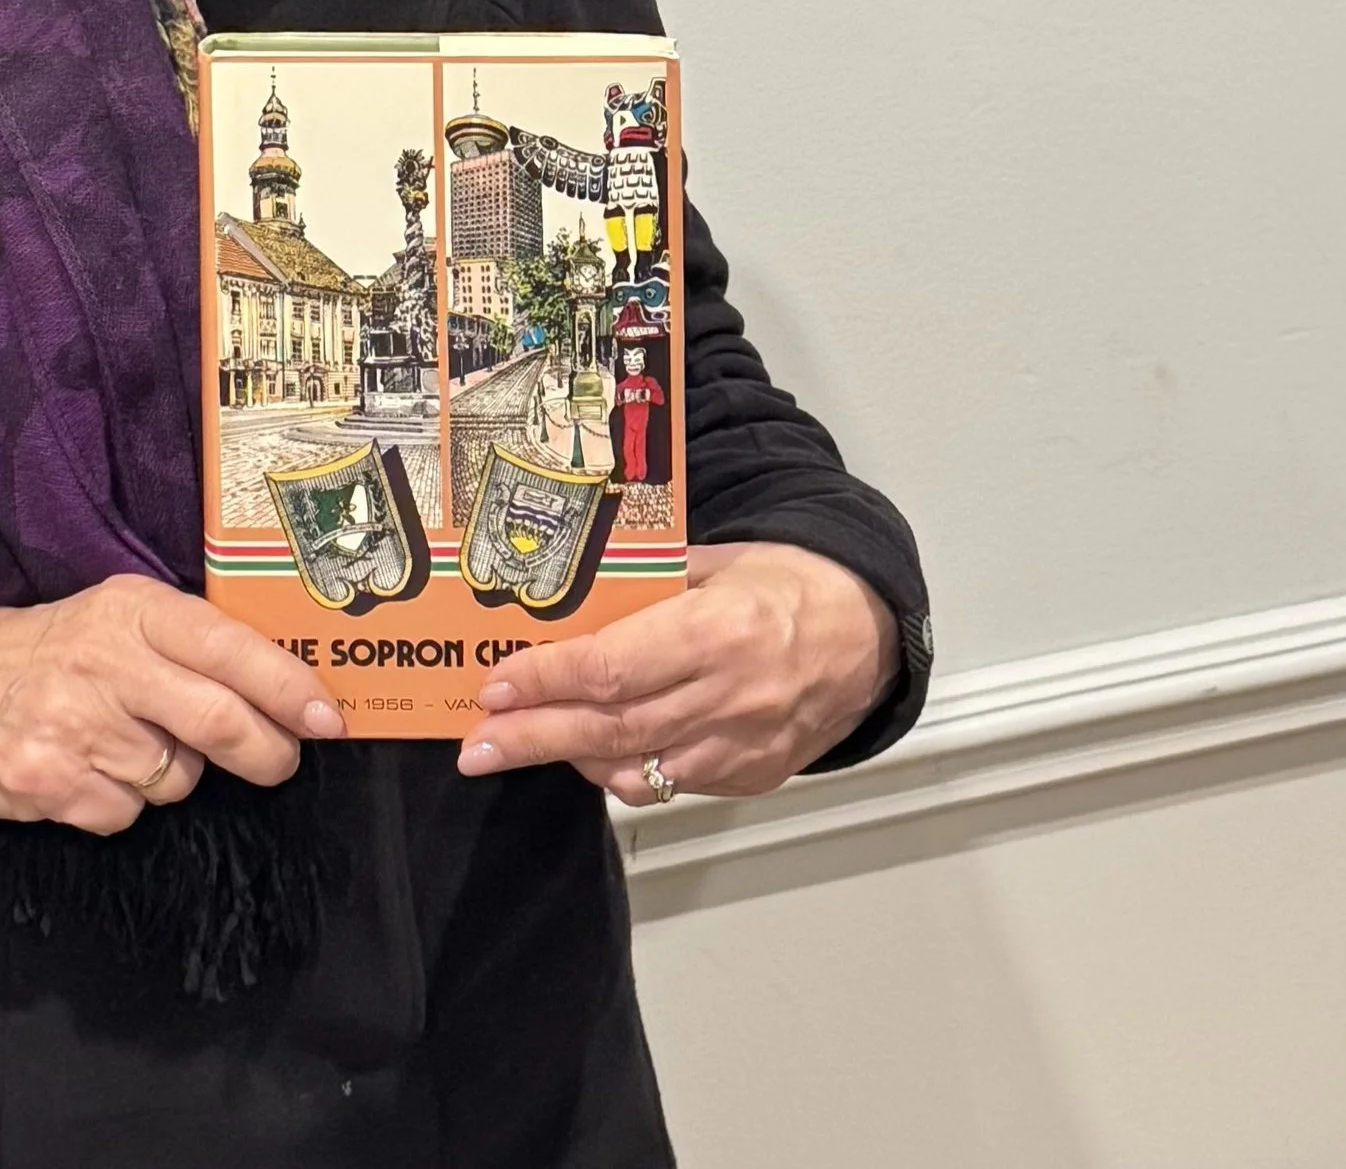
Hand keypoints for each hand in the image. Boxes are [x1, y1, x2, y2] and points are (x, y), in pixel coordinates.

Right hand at [0, 577, 345, 834]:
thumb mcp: (121, 616)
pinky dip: (126, 801)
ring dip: (177, 773)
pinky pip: (128, 813)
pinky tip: (96, 769)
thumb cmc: (61, 649)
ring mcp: (79, 730)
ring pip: (178, 778)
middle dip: (268, 751)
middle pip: (218, 720)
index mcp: (133, 611)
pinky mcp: (53, 787)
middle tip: (282, 758)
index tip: (326, 715)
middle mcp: (108, 665)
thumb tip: (283, 685)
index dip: (285, 685)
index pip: (227, 646)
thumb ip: (191, 639)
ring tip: (137, 741)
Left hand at [456, 543, 898, 804]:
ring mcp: (740, 747)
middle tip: (477, 745)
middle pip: (611, 728)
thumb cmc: (791, 584)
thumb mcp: (719, 560)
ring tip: (512, 748)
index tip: (498, 683)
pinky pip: (670, 784)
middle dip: (533, 738)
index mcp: (718, 633)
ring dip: (568, 759)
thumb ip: (651, 584)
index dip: (549, 680)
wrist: (868, 632)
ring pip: (636, 767)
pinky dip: (622, 772)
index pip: (615, 667)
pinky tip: (588, 755)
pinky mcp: (749, 776)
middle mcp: (728, 698)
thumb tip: (576, 596)